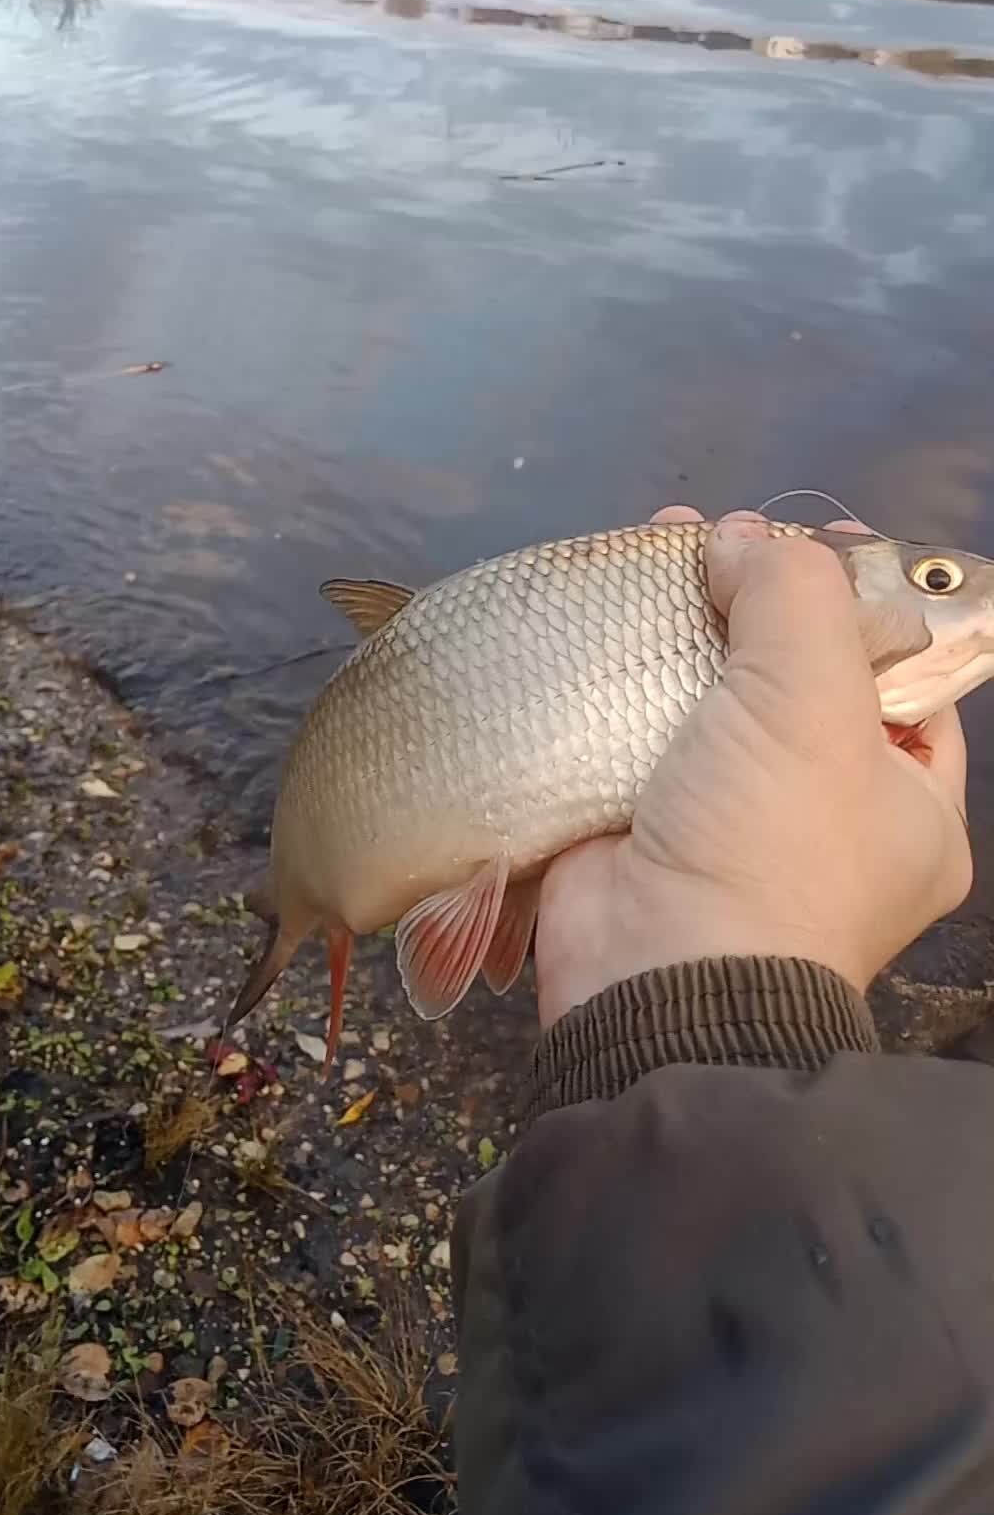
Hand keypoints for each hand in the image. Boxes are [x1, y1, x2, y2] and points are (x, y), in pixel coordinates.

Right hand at [535, 507, 971, 1028]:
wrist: (655, 977)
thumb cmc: (771, 844)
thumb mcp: (815, 696)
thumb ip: (795, 592)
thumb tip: (739, 544)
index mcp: (909, 804)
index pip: (905, 676)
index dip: (863, 599)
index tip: (815, 537)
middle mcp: (828, 815)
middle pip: (798, 673)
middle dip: (758, 597)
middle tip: (717, 536)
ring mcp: (731, 820)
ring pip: (713, 692)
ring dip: (685, 620)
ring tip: (655, 544)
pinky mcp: (646, 821)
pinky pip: (641, 727)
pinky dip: (622, 669)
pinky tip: (604, 606)